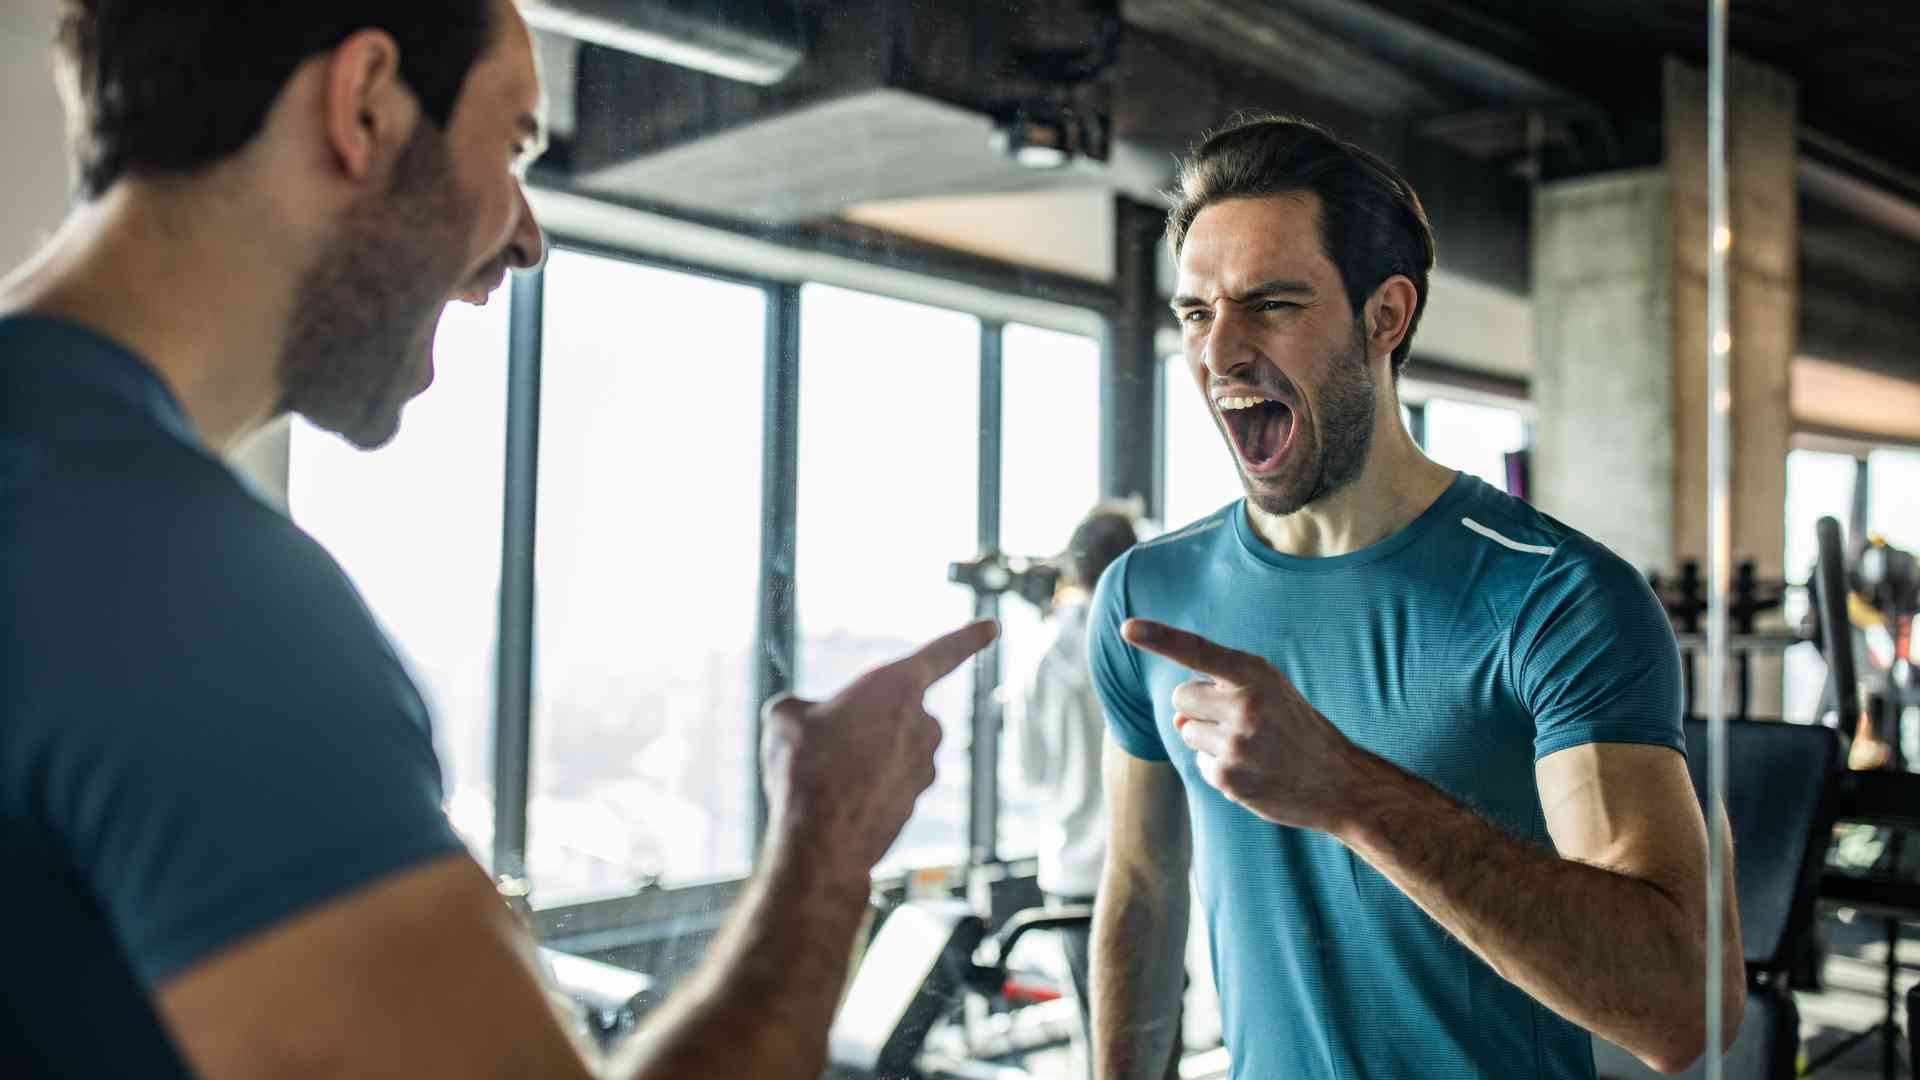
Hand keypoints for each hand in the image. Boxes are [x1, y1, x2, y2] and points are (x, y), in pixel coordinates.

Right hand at [760, 620, 997, 879]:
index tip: (992, 626)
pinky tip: (835, 804)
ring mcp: (924, 768)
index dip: (966, 637)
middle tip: (827, 743)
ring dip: (864, 758)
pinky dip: (864, 789)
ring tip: (825, 778)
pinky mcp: (915, 804)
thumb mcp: (783, 719)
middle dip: (868, 722)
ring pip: (890, 751)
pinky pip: (886, 784)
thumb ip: (801, 708)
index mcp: (897, 687)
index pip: (941, 653)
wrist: (822, 843)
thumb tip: (802, 720)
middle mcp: (923, 725)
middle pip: (897, 711)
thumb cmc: (805, 770)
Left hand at [1122, 618, 1370, 833]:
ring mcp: (1234, 744)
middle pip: (1181, 696)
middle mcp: (1244, 706)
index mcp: (1256, 674)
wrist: (1338, 782)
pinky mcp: (1226, 777)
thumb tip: (1179, 717)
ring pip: (1187, 730)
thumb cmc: (1296, 728)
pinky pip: (1199, 762)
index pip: (1199, 650)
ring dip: (1209, 738)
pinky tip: (1251, 770)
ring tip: (1251, 746)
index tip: (1127, 628)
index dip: (1160, 638)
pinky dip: (1218, 766)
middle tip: (1241, 720)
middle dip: (1199, 706)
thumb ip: (1221, 691)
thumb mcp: (1270, 692)